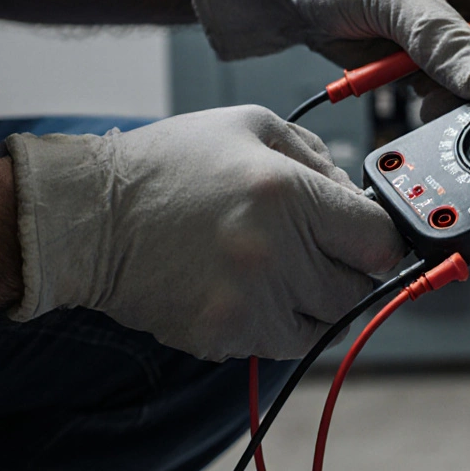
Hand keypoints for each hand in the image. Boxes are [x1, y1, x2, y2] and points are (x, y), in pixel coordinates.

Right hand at [5, 106, 406, 360]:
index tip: (367, 239)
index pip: (380, 242)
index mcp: (288, 194)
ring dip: (314, 303)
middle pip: (357, 289)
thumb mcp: (250, 127)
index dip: (378, 240)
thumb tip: (354, 193)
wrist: (89, 217)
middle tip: (316, 251)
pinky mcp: (223, 335)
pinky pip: (279, 343)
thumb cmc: (168, 166)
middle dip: (345, 270)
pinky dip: (274, 322)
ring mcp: (249, 302)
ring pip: (324, 325)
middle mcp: (275, 253)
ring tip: (277, 270)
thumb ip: (316, 157)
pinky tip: (242, 287)